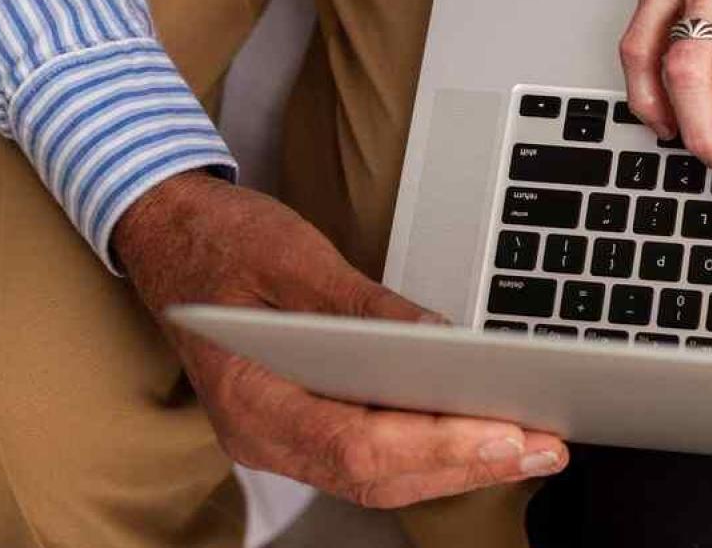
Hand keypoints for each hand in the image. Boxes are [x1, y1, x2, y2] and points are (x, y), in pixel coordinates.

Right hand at [113, 171, 565, 508]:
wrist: (167, 234)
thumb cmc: (219, 241)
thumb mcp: (294, 258)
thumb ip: (364, 307)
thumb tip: (437, 340)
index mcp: (250, 397)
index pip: (356, 444)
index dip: (437, 445)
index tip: (504, 434)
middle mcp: (261, 435)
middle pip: (376, 476)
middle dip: (467, 466)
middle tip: (544, 448)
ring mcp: (279, 438)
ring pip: (379, 478)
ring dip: (458, 467)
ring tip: (532, 449)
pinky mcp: (301, 425)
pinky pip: (371, 458)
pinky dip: (429, 453)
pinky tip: (479, 437)